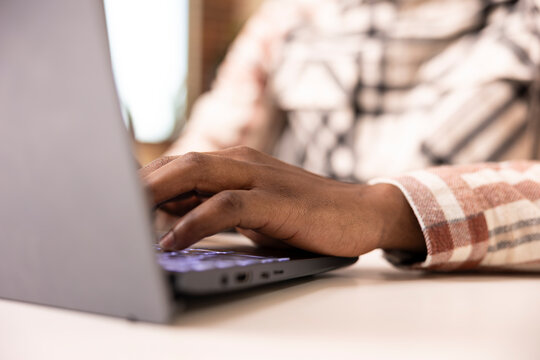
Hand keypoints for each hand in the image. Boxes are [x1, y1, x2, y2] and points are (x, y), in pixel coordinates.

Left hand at [140, 146, 424, 256]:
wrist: (359, 212)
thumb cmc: (303, 215)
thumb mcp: (252, 209)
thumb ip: (213, 204)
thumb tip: (166, 214)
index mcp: (235, 163)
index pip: (178, 165)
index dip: (143, 180)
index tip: (113, 199)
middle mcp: (242, 162)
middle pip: (179, 163)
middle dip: (139, 182)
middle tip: (106, 205)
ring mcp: (260, 177)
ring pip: (196, 174)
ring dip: (156, 193)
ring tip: (125, 217)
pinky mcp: (276, 200)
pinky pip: (226, 206)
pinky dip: (194, 221)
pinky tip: (173, 241)